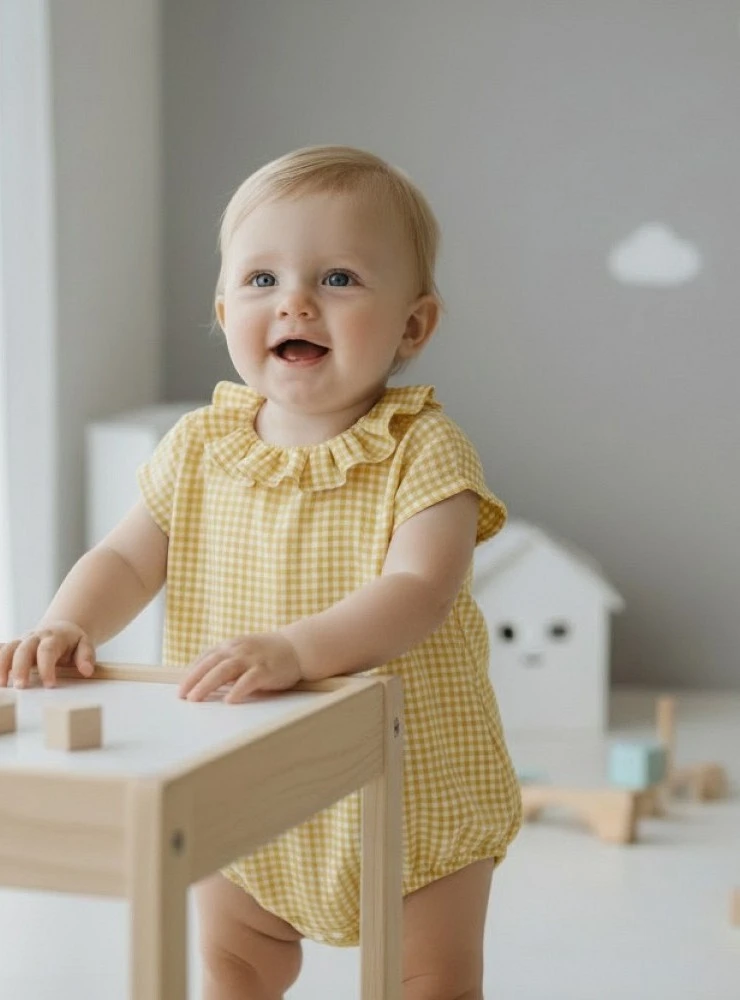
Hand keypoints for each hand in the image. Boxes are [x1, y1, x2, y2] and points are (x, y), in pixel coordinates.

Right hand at [0, 621, 95, 688]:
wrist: (61, 628)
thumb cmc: (73, 642)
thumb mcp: (85, 645)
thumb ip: (86, 657)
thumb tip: (86, 671)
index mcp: (54, 637)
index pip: (47, 650)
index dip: (47, 668)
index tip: (50, 685)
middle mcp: (35, 637)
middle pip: (23, 649)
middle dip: (20, 668)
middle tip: (21, 687)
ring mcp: (22, 641)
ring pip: (8, 649)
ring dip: (2, 666)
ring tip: (3, 685)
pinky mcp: (14, 647)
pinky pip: (2, 650)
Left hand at [178, 633, 302, 703]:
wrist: (297, 647)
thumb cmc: (268, 654)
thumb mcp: (243, 653)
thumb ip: (226, 664)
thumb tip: (205, 682)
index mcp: (231, 646)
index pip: (205, 658)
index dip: (191, 673)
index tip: (181, 688)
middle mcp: (238, 650)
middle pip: (211, 664)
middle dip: (194, 680)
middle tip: (182, 696)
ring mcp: (252, 659)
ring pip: (224, 670)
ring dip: (207, 684)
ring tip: (196, 698)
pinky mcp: (266, 669)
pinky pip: (249, 680)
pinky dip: (238, 689)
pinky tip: (229, 700)